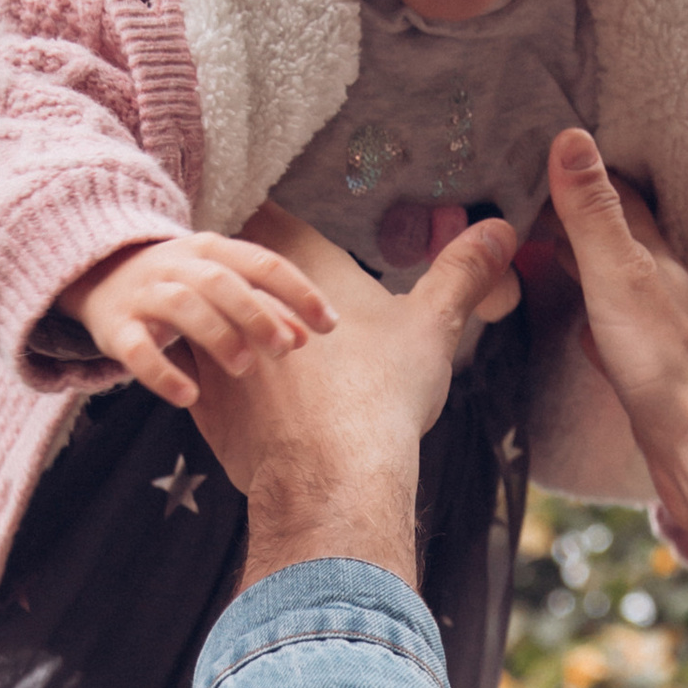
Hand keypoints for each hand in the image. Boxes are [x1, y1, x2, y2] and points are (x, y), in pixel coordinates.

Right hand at [65, 228, 339, 407]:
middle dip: (256, 312)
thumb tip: (307, 335)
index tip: (329, 325)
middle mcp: (177, 264)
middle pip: (219, 281)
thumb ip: (265, 308)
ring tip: (243, 368)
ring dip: (217, 335)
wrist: (99, 274)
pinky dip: (162, 373)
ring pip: (181, 306)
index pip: (262, 263)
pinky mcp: (115, 326)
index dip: (299, 292)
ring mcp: (143, 293)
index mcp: (211, 249)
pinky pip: (136, 349)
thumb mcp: (222, 287)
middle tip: (284, 349)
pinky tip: (188, 397)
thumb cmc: (180, 284)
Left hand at [181, 208, 520, 589]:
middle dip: (233, 263)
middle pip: (216, 256)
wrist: (328, 482)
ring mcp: (208, 344)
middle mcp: (235, 292)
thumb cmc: (381, 397)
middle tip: (252, 268)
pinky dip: (199, 366)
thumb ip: (462, 272)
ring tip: (232, 324)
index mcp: (290, 257)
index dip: (269, 209)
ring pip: (192, 311)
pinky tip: (221, 378)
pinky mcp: (197, 395)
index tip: (282, 213)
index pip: (260, 205)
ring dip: (207, 313)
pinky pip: (184, 366)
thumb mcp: (432, 326)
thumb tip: (504, 230)